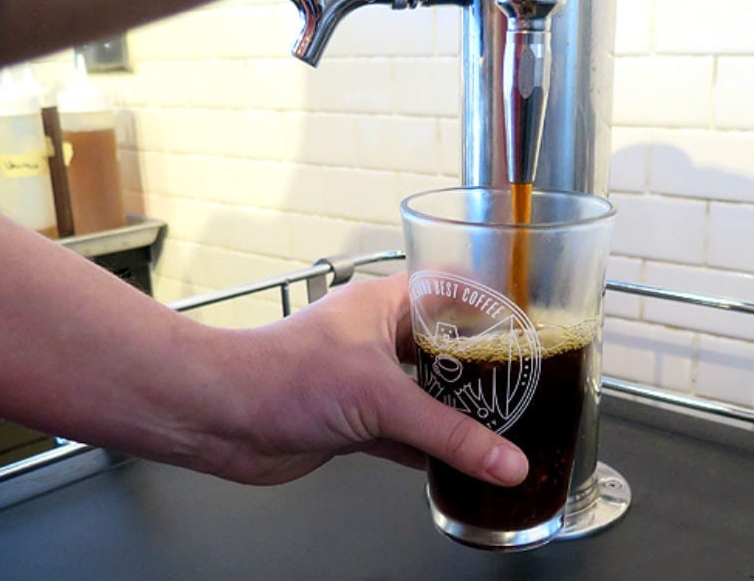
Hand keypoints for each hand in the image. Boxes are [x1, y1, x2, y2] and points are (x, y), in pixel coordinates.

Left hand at [180, 274, 528, 486]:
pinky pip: (407, 434)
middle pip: (447, 350)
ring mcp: (366, 380)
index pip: (454, 291)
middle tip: (528, 386)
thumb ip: (449, 434)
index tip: (532, 325)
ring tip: (506, 426)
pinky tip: (460, 463)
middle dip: (484, 371)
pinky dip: (432, 450)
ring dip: (458, 415)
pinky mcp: (354, 421)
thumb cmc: (279, 375)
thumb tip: (505, 460)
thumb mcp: (381, 398)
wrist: (221, 418)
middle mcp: (378, 338)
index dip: (493, 306)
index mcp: (387, 304)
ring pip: (428, 396)